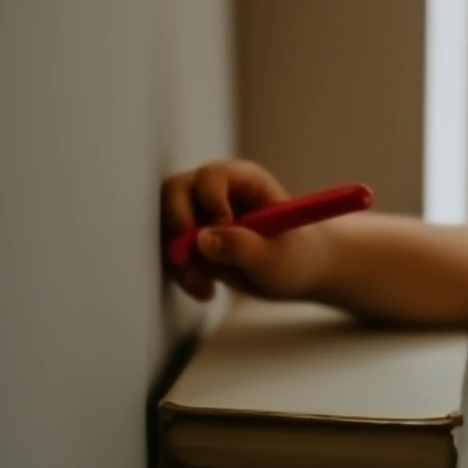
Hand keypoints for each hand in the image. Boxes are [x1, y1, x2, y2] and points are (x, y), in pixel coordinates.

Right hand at [160, 159, 322, 300]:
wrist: (300, 272)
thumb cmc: (297, 258)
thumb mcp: (276, 259)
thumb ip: (242, 247)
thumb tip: (202, 238)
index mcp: (244, 180)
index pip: (211, 176)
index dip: (208, 200)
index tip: (222, 226)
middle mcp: (217, 189)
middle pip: (175, 192)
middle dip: (180, 231)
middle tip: (194, 263)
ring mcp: (200, 211)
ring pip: (168, 224)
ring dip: (180, 260)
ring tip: (207, 289)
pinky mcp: (192, 236)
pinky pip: (173, 249)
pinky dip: (183, 273)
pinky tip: (207, 291)